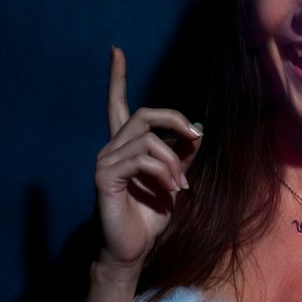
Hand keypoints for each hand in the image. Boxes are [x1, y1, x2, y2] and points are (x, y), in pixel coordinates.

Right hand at [93, 47, 202, 278]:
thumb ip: (182, 154)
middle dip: (174, 120)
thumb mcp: (174, 179)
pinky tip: (172, 190)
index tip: (116, 51)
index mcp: (125, 146)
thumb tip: (196, 131)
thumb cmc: (151, 215)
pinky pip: (141, 160)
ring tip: (181, 185)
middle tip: (195, 136)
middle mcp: (111, 149)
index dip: (117, 78)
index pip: (118, 104)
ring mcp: (105, 162)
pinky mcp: (105, 178)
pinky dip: (164, 172)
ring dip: (174, 161)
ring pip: (148, 141)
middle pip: (142, 114)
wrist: (133, 250)